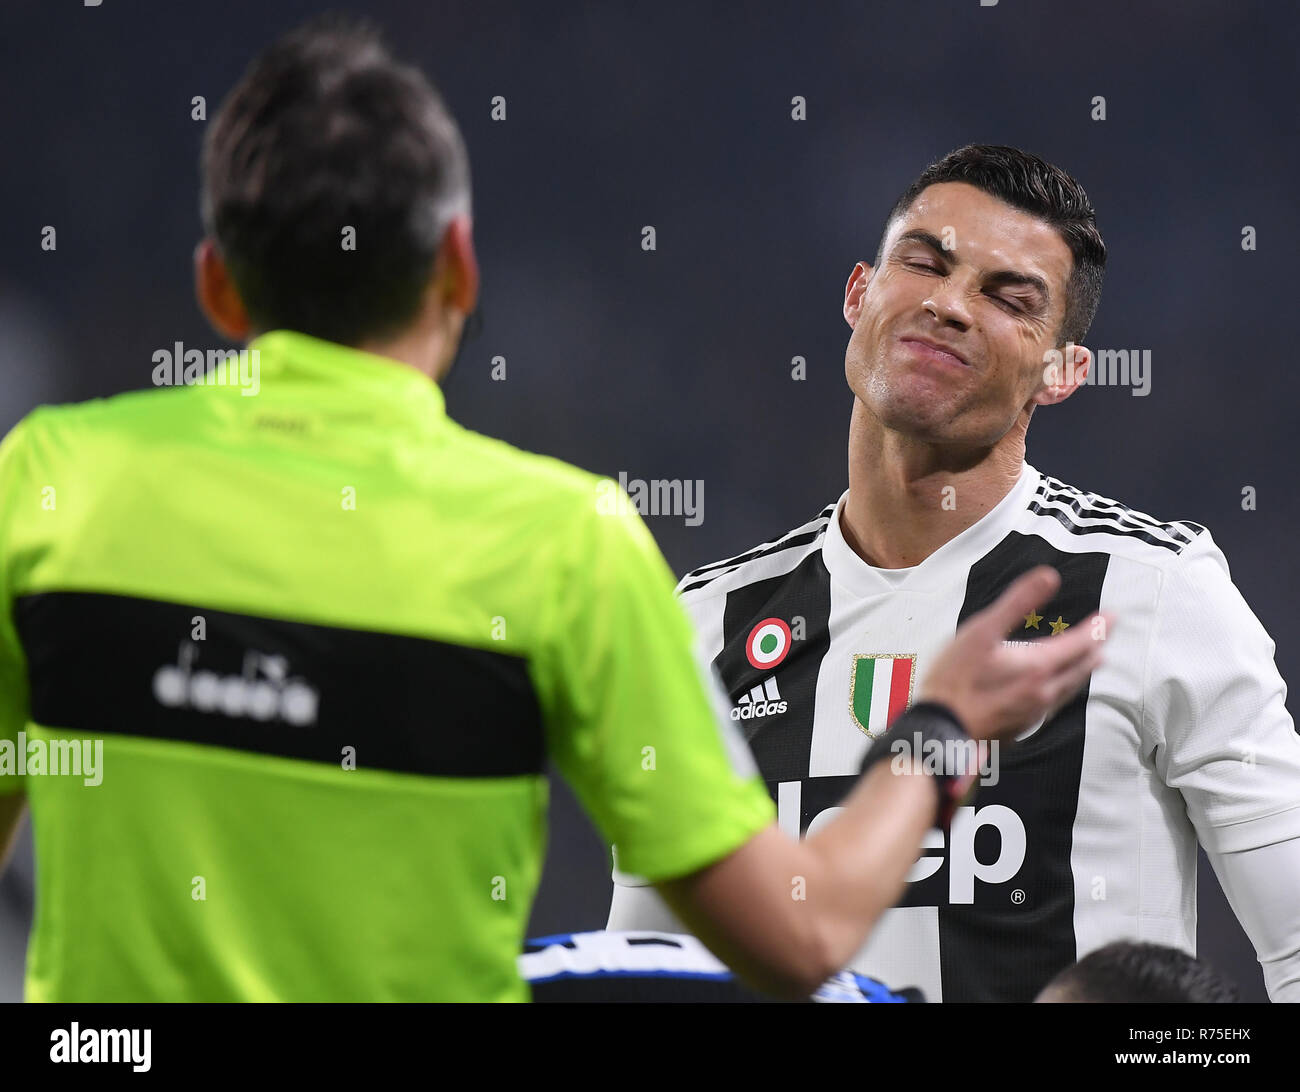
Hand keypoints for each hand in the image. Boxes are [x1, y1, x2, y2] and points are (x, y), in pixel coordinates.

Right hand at [917, 566, 1110, 741]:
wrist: (939, 728)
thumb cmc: (955, 679)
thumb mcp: (982, 631)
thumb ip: (1018, 602)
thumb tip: (1049, 577)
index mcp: (1038, 666)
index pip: (1081, 643)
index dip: (1098, 627)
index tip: (1111, 616)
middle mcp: (1044, 691)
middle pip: (1081, 667)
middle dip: (1096, 647)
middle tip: (1105, 634)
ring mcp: (1033, 712)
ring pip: (1070, 688)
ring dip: (1083, 670)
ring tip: (1092, 660)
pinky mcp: (1020, 726)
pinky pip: (1053, 704)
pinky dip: (1064, 688)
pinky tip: (1055, 690)